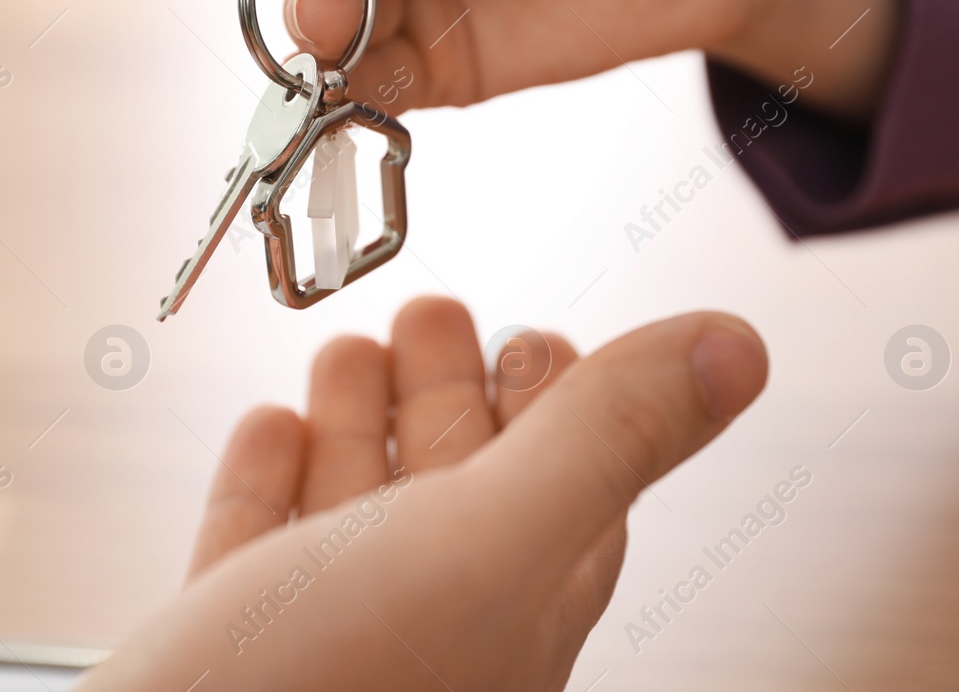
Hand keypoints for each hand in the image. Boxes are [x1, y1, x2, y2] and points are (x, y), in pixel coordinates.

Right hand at [79, 298, 767, 691]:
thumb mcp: (485, 543)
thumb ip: (604, 442)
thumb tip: (734, 351)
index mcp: (513, 605)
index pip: (574, 492)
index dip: (565, 405)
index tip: (543, 333)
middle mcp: (426, 627)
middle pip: (455, 489)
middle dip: (445, 388)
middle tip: (434, 313)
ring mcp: (320, 642)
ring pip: (352, 511)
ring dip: (354, 417)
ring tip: (350, 352)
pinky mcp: (225, 646)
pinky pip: (257, 547)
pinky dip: (266, 476)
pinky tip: (270, 429)